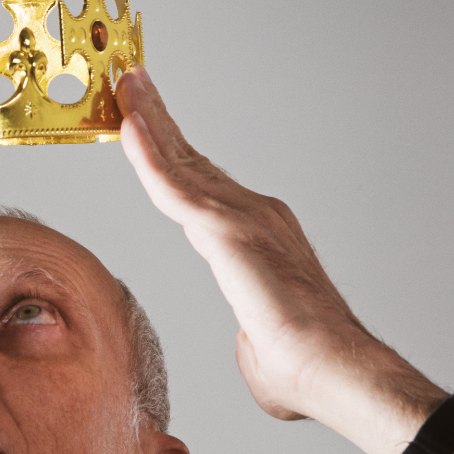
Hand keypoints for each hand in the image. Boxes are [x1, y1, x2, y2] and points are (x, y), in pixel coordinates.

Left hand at [114, 66, 446, 453]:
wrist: (330, 370)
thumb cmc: (301, 367)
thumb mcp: (262, 343)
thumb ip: (251, 331)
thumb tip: (254, 342)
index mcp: (258, 237)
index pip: (203, 187)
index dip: (173, 154)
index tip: (148, 126)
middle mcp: (254, 214)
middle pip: (191, 159)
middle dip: (157, 120)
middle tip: (129, 83)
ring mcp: (243, 217)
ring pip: (181, 161)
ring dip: (149, 121)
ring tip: (124, 85)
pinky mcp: (227, 229)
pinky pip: (175, 185)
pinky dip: (149, 155)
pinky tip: (129, 126)